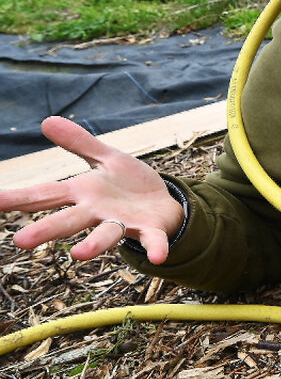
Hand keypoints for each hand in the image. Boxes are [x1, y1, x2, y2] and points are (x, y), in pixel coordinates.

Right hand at [0, 116, 183, 264]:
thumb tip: (46, 121)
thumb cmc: (129, 185)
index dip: (17, 199)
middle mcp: (98, 213)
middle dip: (46, 230)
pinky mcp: (151, 230)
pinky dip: (155, 248)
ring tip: (78, 255)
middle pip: (69, 221)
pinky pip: (152, 240)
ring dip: (94, 244)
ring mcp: (123, 224)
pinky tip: (158, 257)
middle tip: (20, 241)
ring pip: (106, 235)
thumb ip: (79, 143)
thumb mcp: (106, 158)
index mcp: (83, 193)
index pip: (45, 195)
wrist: (164, 204)